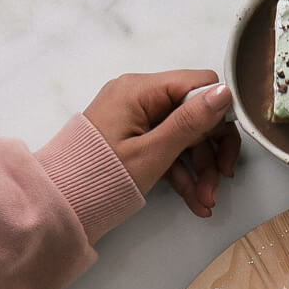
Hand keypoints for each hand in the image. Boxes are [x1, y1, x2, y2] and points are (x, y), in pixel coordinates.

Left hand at [83, 70, 240, 217]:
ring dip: (200, 170)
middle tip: (220, 182)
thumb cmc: (101, 177)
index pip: (198, 84)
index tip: (226, 148)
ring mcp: (136, 118)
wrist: (63, 204)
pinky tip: (194, 201)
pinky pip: (168, 150)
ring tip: (205, 202)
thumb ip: (191, 122)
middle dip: (211, 152)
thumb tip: (224, 91)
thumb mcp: (154, 152)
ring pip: (185, 137)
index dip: (218, 114)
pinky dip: (183, 174)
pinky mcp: (134, 138)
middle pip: (195, 115)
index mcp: (140, 90)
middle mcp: (139, 97)